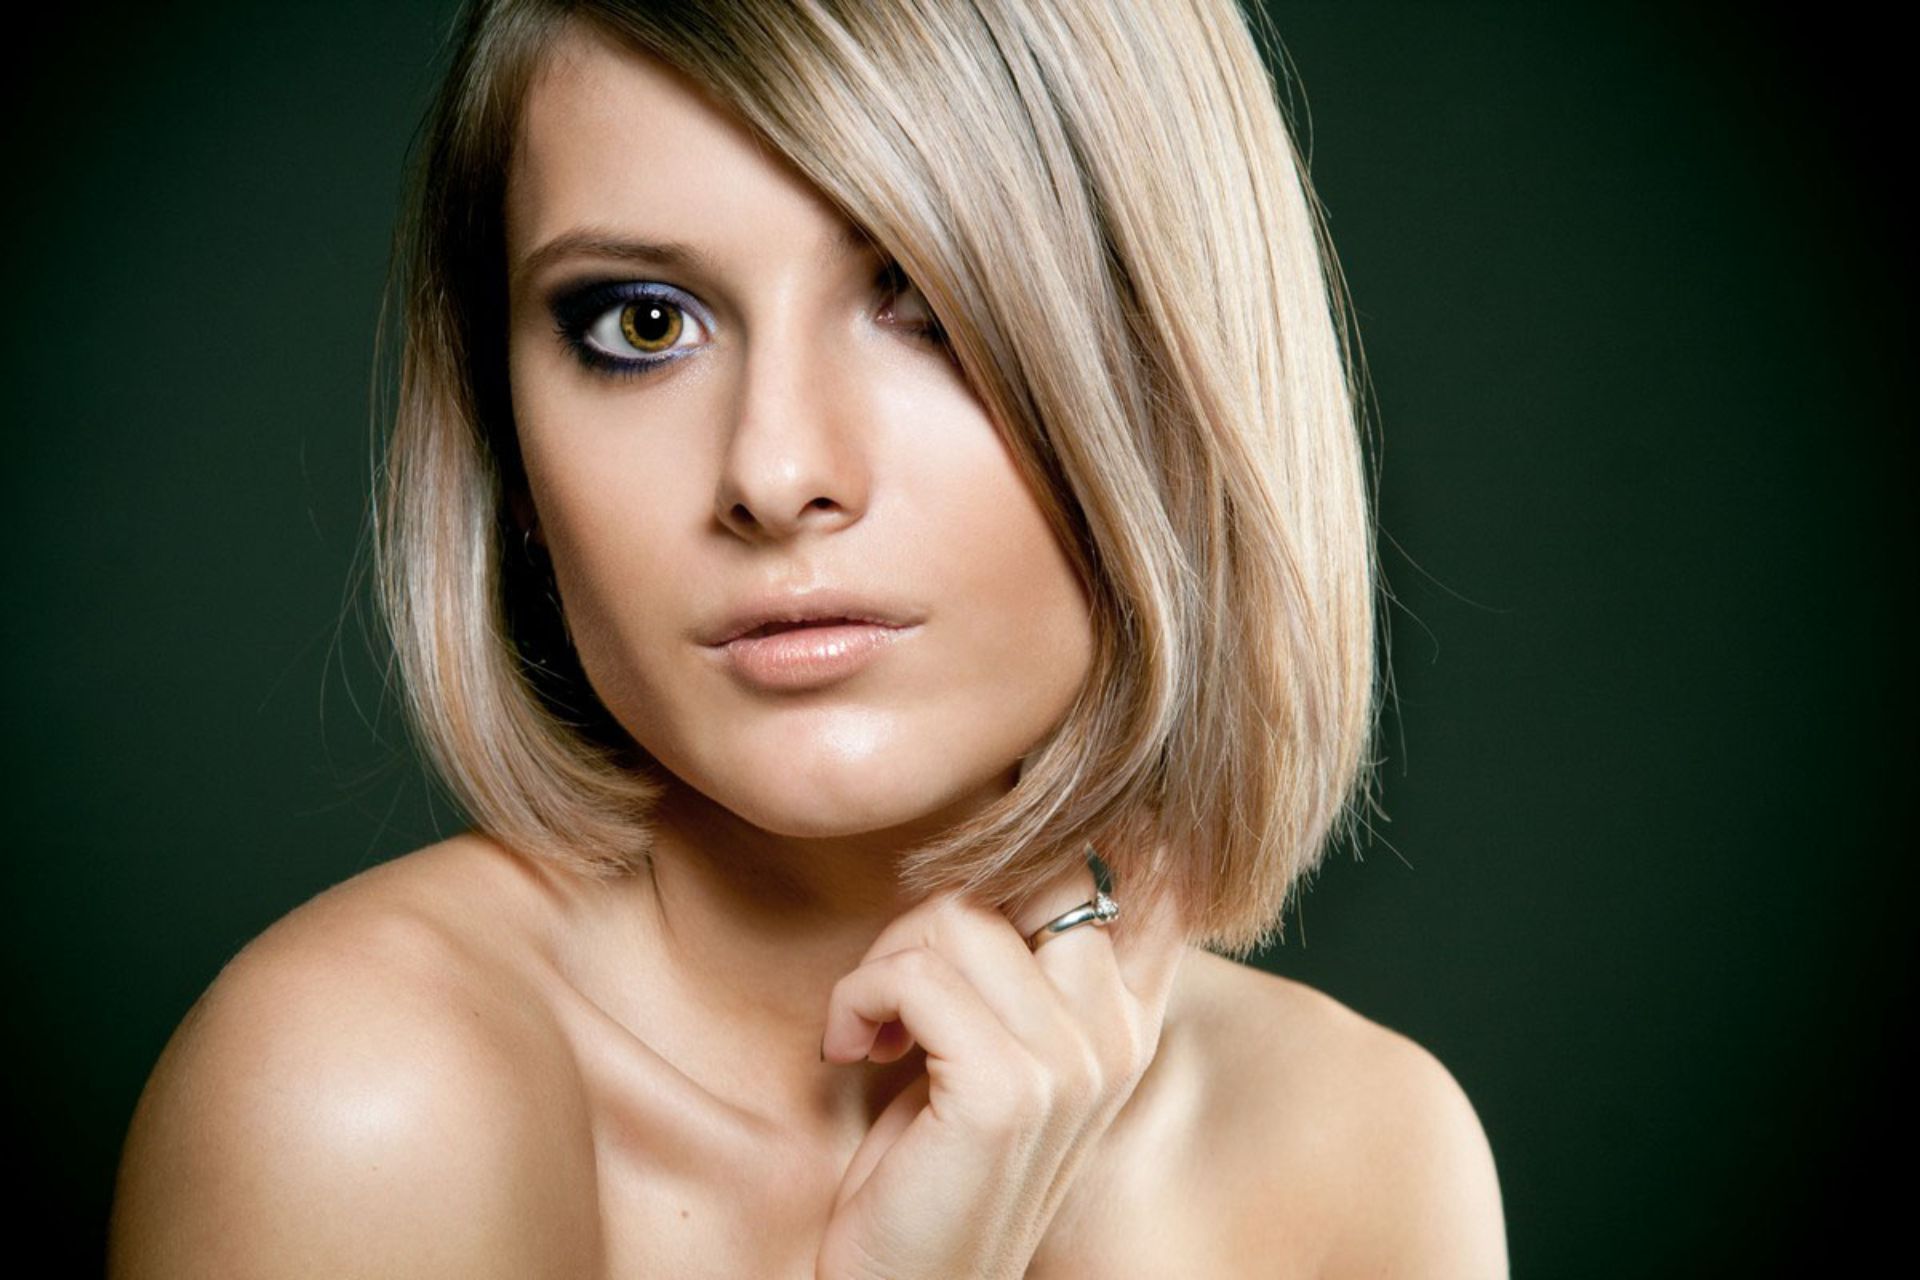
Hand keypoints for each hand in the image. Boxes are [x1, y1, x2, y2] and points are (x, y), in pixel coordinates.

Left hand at [815, 856, 1188, 1279]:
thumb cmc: (931, 1160)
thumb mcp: (995, 1043)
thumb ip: (1024, 953)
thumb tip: (1005, 818)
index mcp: (1129, 1016)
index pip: (1147, 870)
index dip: (1072, 829)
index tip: (1003, 821)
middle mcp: (1117, 1035)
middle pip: (1035, 869)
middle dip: (935, 905)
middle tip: (893, 982)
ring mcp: (1074, 1064)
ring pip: (959, 918)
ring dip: (882, 962)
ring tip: (871, 1024)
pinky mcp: (1009, 1091)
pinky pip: (914, 978)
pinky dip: (857, 1000)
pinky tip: (850, 1048)